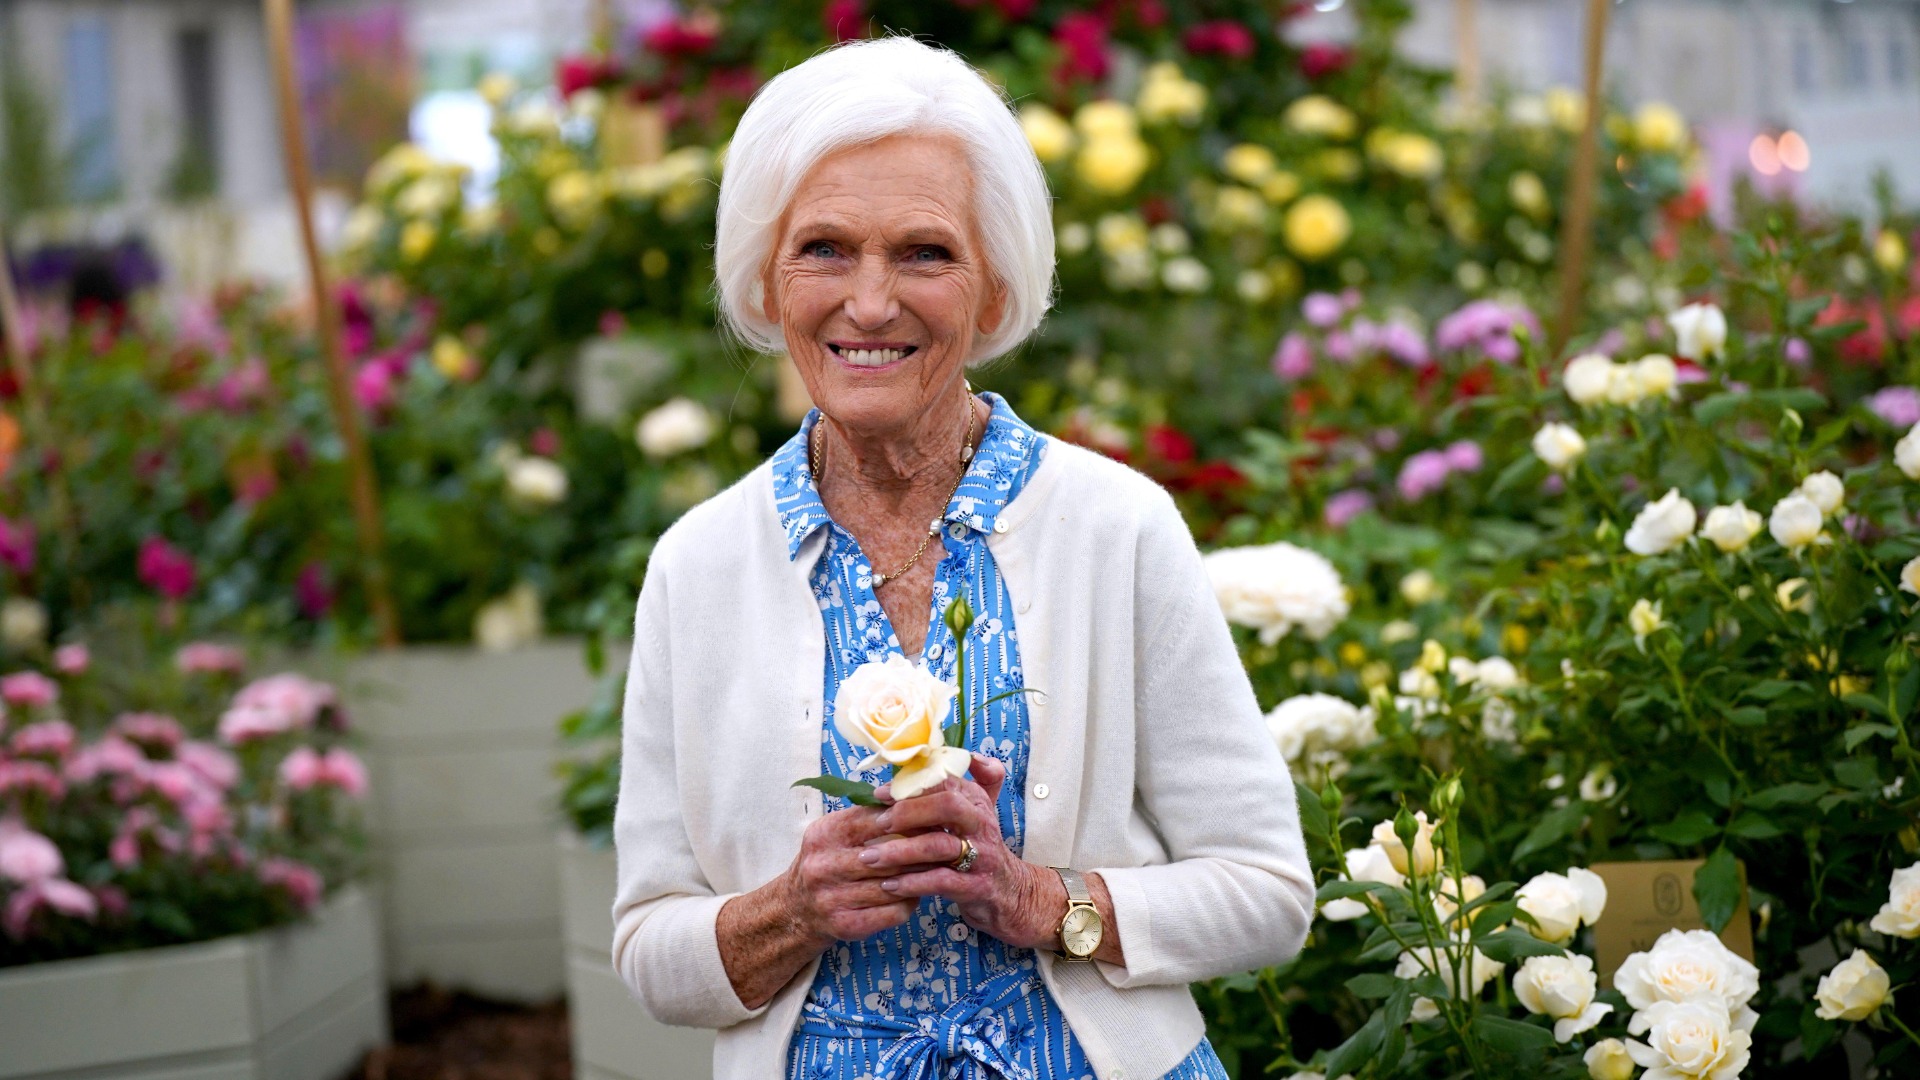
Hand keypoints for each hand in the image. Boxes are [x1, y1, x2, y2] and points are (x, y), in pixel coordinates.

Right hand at [781, 788, 954, 942]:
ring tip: (937, 868)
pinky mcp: (846, 925)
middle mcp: (824, 866)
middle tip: (947, 844)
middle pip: (888, 855)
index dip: (908, 818)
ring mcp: (832, 898)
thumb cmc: (827, 862)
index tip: (935, 817)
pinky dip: (910, 902)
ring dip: (920, 877)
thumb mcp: (837, 832)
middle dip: (921, 850)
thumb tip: (914, 798)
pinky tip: (916, 893)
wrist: (796, 909)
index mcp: (824, 834)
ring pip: (894, 884)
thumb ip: (868, 816)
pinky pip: (893, 912)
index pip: (875, 820)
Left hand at [859, 752, 1057, 950]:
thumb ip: (970, 780)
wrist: (1011, 892)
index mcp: (976, 801)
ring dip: (901, 851)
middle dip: (908, 812)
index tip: (880, 794)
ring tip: (870, 857)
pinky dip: (912, 883)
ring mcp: (981, 855)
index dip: (910, 785)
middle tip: (878, 824)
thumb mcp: (980, 811)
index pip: (944, 781)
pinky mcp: (977, 886)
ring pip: (939, 845)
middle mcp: (981, 824)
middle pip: (947, 805)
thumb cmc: (982, 848)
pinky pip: (941, 881)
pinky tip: (889, 885)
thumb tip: (967, 754)